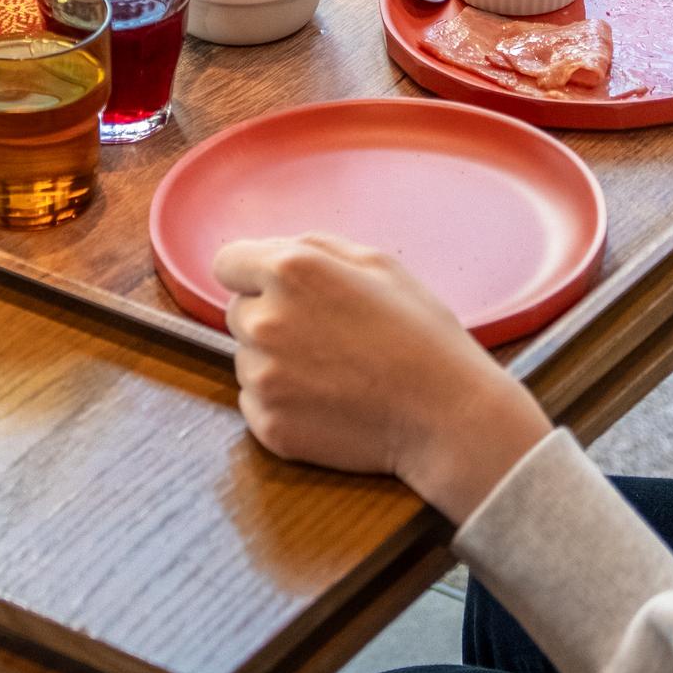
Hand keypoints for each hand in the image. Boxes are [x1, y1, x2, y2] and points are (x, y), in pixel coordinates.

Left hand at [211, 234, 549, 517]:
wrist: (445, 415)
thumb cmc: (420, 333)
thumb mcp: (378, 263)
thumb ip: (314, 247)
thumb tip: (270, 253)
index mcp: (290, 271)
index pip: (227, 263)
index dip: (251, 274)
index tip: (273, 288)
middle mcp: (265, 321)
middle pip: (238, 312)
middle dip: (269, 316)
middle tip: (323, 334)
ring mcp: (262, 378)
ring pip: (247, 359)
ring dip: (274, 361)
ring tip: (332, 370)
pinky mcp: (267, 424)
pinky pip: (256, 403)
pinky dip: (282, 401)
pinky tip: (327, 401)